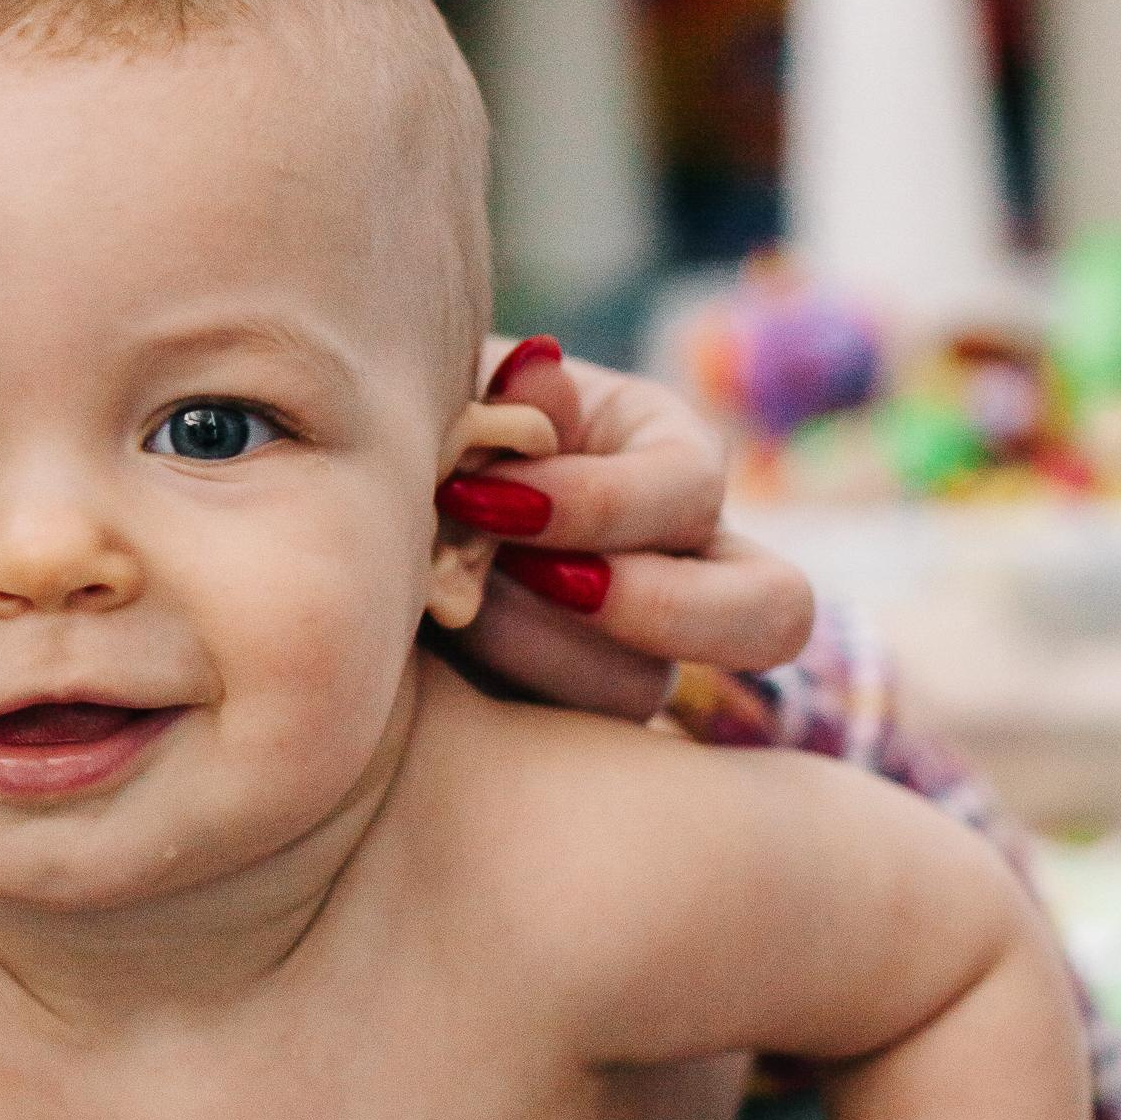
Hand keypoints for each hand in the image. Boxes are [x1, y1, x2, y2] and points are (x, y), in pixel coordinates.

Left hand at [443, 338, 814, 718]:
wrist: (350, 516)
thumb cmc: (413, 434)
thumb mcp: (449, 396)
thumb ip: (496, 397)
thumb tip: (539, 372)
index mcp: (668, 456)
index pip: (692, 488)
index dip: (595, 502)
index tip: (476, 496)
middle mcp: (683, 561)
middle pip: (770, 614)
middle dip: (653, 609)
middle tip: (519, 579)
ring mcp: (637, 654)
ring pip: (644, 690)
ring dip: (532, 653)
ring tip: (438, 610)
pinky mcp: (565, 720)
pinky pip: (563, 747)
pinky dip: (491, 711)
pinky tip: (423, 667)